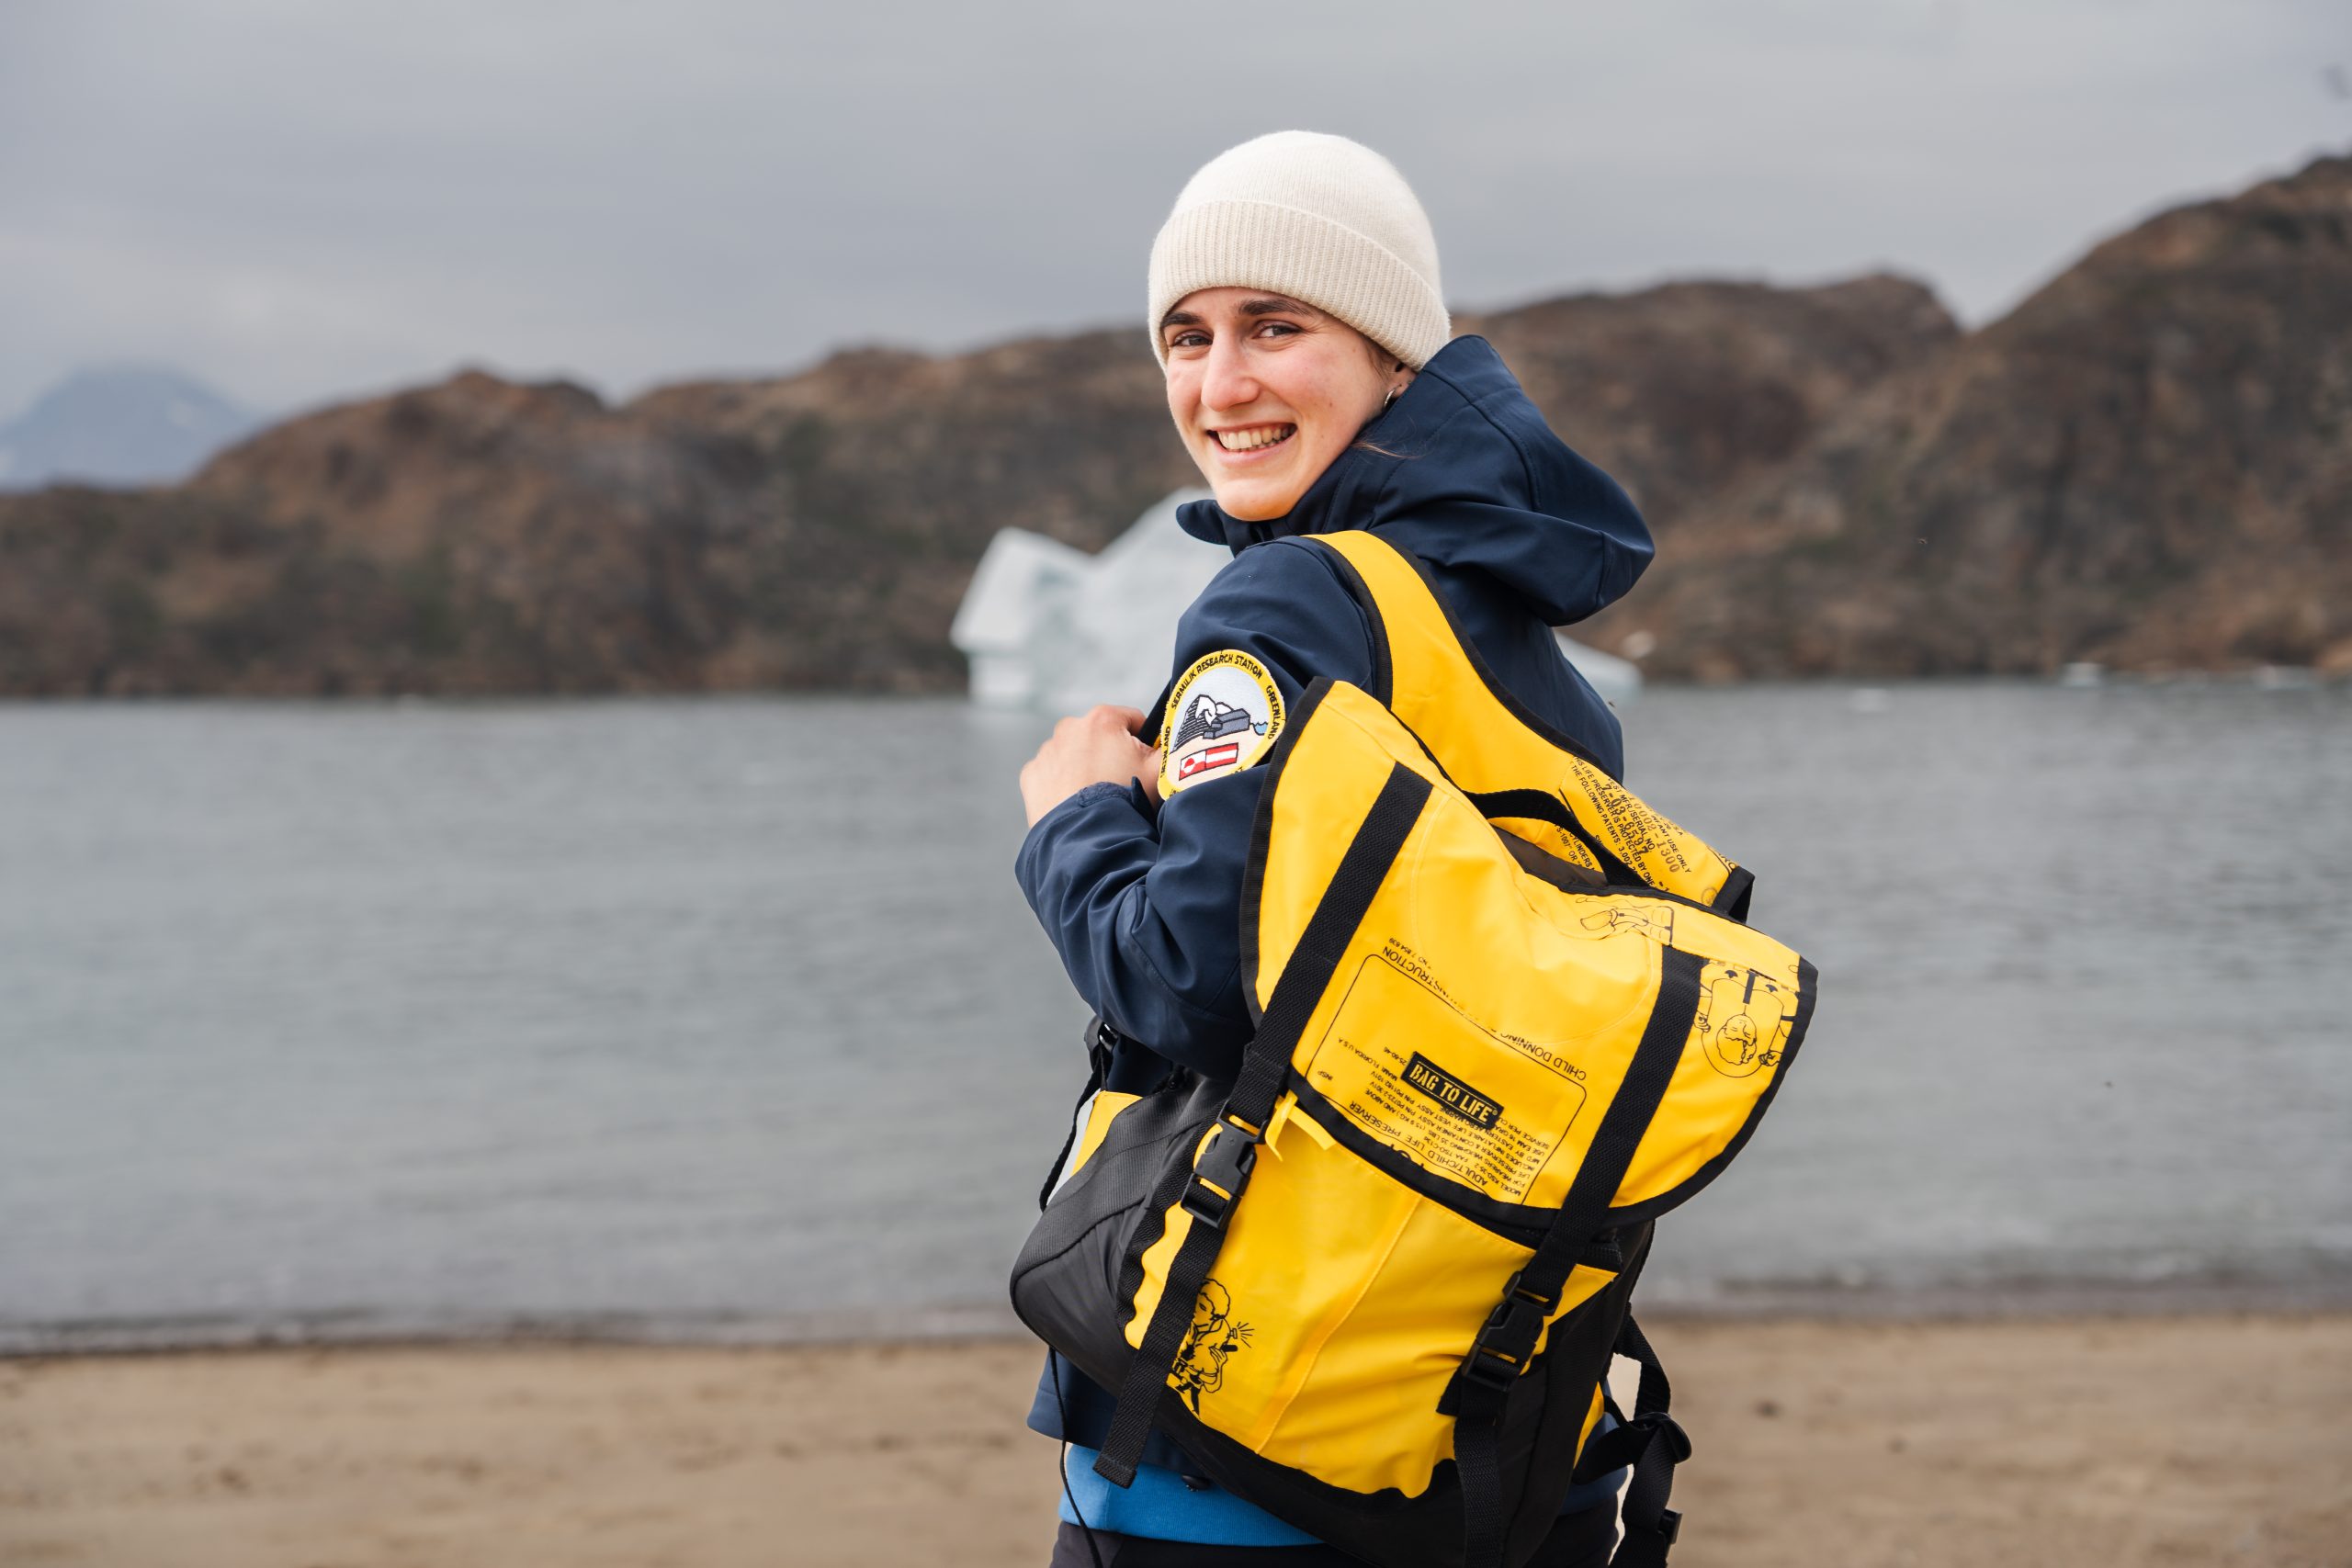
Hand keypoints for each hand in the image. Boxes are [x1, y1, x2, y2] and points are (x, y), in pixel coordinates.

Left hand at [1020, 705, 1160, 825]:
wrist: (1087, 836)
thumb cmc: (1126, 799)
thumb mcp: (1162, 771)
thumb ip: (1172, 749)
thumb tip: (1178, 740)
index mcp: (1102, 719)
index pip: (1133, 720)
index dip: (1144, 742)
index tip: (1143, 765)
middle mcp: (1069, 727)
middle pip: (1101, 736)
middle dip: (1112, 755)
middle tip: (1121, 784)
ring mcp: (1047, 751)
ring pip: (1075, 754)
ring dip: (1086, 769)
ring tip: (1098, 797)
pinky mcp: (1032, 775)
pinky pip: (1053, 774)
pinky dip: (1063, 785)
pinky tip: (1076, 803)